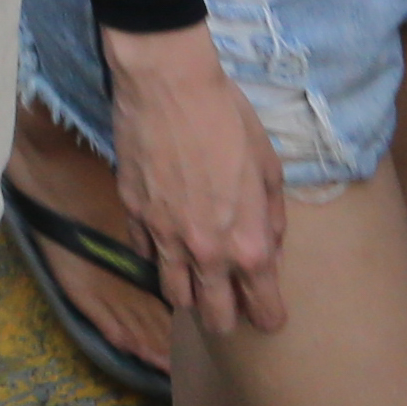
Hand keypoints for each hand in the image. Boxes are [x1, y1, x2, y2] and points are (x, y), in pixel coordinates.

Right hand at [98, 20, 289, 334]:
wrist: (168, 86)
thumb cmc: (228, 120)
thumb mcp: (269, 166)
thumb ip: (272, 217)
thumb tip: (271, 247)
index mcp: (248, 244)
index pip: (262, 307)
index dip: (268, 316)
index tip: (269, 317)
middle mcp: (206, 253)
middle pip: (214, 314)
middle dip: (225, 319)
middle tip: (229, 311)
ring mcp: (164, 238)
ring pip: (174, 294)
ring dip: (188, 295)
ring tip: (194, 286)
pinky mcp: (133, 215)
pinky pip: (145, 254)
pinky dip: (156, 257)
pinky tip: (165, 244)